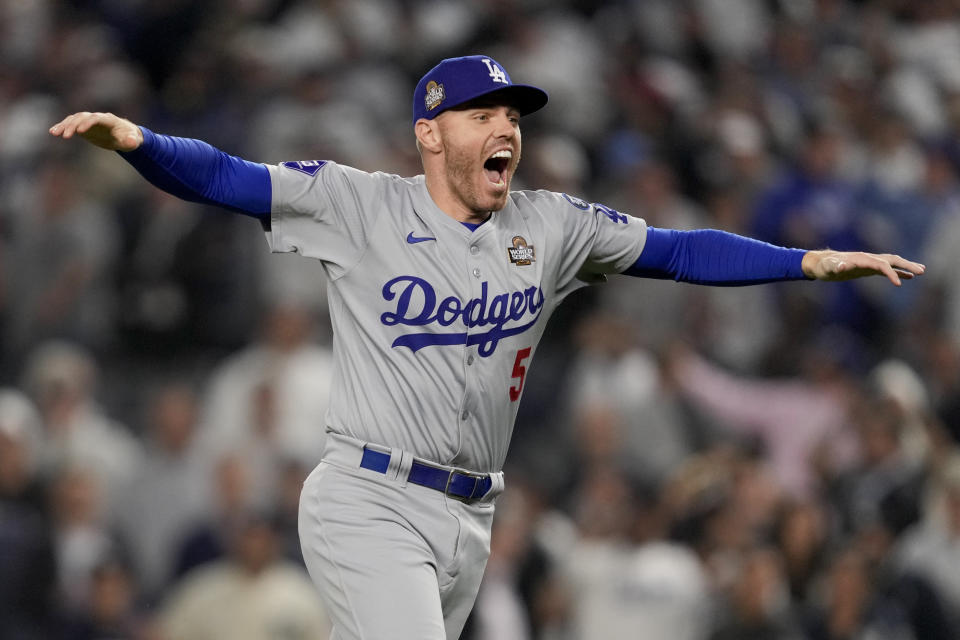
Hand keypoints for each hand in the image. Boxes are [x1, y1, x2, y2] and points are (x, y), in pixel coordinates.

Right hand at [49, 111, 142, 151]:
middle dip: (74, 125)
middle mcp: (97, 118)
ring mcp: (89, 121)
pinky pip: (71, 124)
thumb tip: (131, 141)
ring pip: (74, 119)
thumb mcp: (132, 141)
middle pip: (83, 117)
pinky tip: (53, 132)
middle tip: (66, 136)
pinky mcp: (83, 126)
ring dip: (64, 125)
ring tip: (54, 133)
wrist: (124, 136)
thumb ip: (131, 141)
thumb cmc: (129, 138)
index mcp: (109, 120)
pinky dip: (62, 126)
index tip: (80, 132)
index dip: (88, 123)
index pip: (97, 118)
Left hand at [801, 250, 924, 285]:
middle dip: (906, 265)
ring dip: (906, 266)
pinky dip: (897, 272)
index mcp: (861, 259)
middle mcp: (868, 258)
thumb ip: (834, 266)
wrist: (820, 263)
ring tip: (921, 271)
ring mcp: (869, 262)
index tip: (899, 284)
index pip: (881, 265)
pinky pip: (886, 269)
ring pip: (891, 263)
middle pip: (891, 260)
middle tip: (922, 271)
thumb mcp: (827, 268)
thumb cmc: (824, 266)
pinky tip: (908, 277)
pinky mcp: (867, 268)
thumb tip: (842, 266)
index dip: (891, 273)